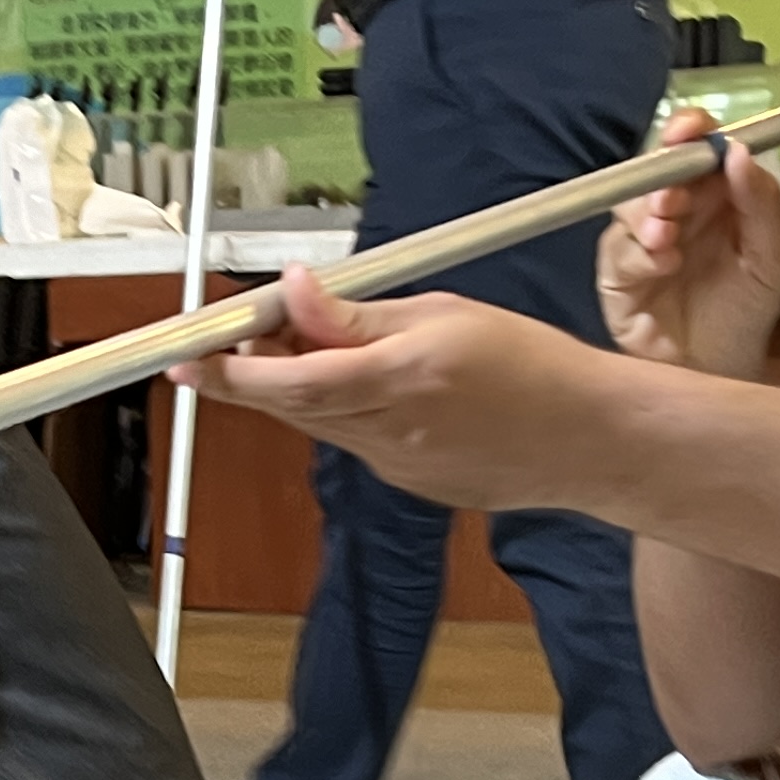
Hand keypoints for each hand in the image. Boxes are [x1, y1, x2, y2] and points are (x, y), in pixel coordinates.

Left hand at [178, 272, 605, 511]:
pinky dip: (347, 408)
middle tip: (243, 332)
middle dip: (256, 369)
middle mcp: (390, 434)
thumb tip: (295, 296)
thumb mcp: (443, 315)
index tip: (189, 355)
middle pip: (293, 405)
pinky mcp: (410, 483)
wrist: (591, 439)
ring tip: (324, 342)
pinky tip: (382, 383)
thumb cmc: (534, 366)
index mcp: (399, 381)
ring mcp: (397, 468)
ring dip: (303, 384)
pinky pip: (356, 440)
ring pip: (321, 422)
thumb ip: (359, 316)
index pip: (289, 381)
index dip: (229, 372)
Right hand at [600, 106, 779, 381]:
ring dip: (647, 213)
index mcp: (712, 196)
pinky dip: (639, 253)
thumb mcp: (771, 256)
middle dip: (662, 176)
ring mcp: (640, 241)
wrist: (723, 372)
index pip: (693, 147)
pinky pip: (616, 250)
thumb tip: (739, 153)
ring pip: (627, 204)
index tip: (691, 132)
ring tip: (668, 237)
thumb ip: (761, 203)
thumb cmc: (744, 314)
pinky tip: (663, 266)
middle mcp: (673, 211)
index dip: (689, 131)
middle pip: (653, 169)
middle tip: (676, 196)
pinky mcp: (618, 276)